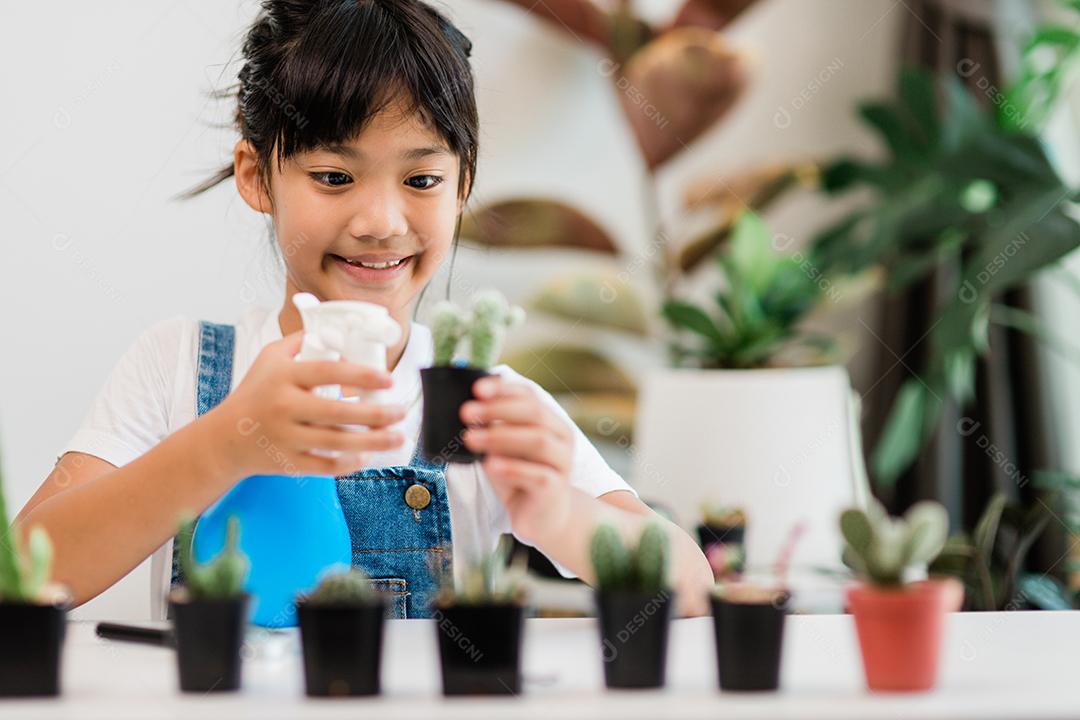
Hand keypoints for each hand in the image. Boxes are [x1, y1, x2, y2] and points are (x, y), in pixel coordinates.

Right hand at [213, 331, 405, 477]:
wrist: (224, 438)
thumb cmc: (254, 393)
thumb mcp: (269, 358)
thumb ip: (301, 341)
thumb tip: (336, 330)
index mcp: (283, 377)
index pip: (327, 372)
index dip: (361, 375)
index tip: (388, 379)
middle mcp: (284, 407)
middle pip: (338, 412)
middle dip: (377, 414)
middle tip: (401, 411)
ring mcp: (286, 437)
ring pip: (337, 443)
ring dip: (373, 442)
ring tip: (397, 437)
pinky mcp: (288, 462)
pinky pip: (324, 466)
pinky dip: (348, 464)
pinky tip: (367, 456)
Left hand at [460, 376, 574, 543]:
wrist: (542, 518)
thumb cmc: (520, 477)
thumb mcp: (503, 449)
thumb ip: (492, 428)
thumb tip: (468, 408)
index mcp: (551, 421)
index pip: (530, 396)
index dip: (504, 389)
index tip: (476, 388)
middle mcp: (561, 438)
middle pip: (534, 413)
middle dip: (498, 409)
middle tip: (468, 412)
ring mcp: (562, 464)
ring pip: (537, 440)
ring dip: (500, 436)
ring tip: (471, 438)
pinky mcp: (555, 490)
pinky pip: (537, 475)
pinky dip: (512, 467)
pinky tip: (491, 465)